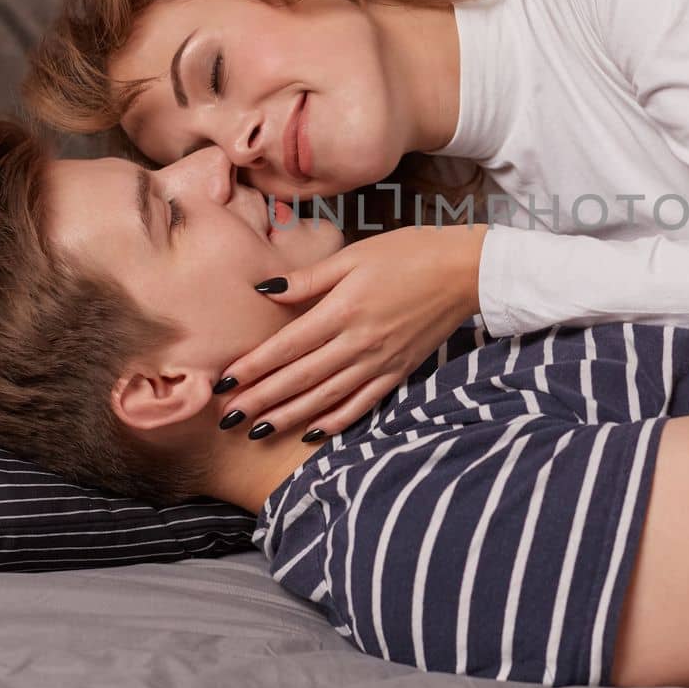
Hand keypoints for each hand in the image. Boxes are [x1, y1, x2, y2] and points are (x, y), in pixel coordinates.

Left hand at [218, 223, 487, 440]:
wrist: (464, 272)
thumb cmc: (408, 254)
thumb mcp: (353, 256)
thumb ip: (308, 279)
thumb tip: (264, 290)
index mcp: (343, 309)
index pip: (288, 346)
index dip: (254, 366)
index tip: (224, 382)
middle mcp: (359, 342)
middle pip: (301, 378)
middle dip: (261, 399)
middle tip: (227, 418)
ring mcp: (379, 362)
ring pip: (326, 397)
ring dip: (289, 416)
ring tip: (256, 430)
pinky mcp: (398, 372)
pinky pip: (362, 404)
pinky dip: (336, 421)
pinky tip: (311, 433)